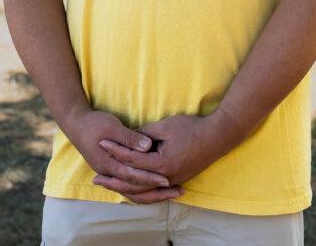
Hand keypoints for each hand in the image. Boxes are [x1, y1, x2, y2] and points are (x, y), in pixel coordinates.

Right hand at [63, 108, 182, 203]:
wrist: (77, 125)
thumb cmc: (95, 124)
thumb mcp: (112, 127)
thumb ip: (129, 138)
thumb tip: (147, 146)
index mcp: (108, 164)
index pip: (133, 176)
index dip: (150, 178)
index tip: (167, 179)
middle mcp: (109, 173)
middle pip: (135, 189)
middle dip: (156, 191)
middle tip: (177, 190)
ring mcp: (110, 174)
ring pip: (133, 191)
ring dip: (152, 193)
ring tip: (171, 193)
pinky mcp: (113, 170)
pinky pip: (130, 186)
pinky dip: (144, 189)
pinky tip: (156, 188)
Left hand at [94, 111, 239, 194]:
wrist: (218, 136)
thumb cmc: (192, 128)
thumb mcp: (165, 126)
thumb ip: (145, 135)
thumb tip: (130, 140)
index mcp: (162, 163)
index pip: (132, 159)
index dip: (115, 150)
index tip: (101, 143)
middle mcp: (166, 177)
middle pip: (135, 182)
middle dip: (114, 179)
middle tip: (96, 178)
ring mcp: (173, 180)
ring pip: (144, 190)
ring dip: (126, 187)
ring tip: (110, 185)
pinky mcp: (177, 179)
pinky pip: (154, 188)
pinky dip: (141, 189)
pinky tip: (132, 187)